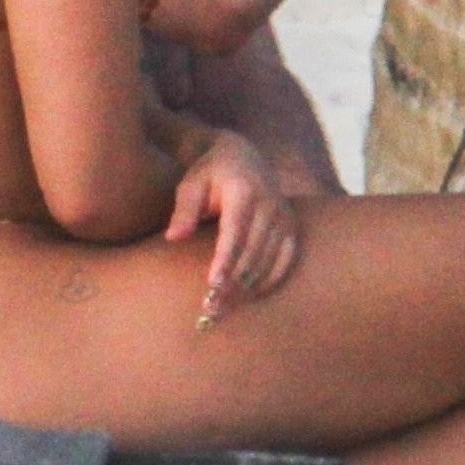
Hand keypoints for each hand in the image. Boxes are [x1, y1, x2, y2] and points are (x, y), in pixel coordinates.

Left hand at [165, 132, 300, 325]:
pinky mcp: (291, 228)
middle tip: (210, 309)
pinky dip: (268, 281)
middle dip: (232, 284)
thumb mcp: (191, 184)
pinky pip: (284, 262)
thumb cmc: (210, 173)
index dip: (225, 261)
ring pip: (268, 262)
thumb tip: (174, 237)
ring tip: (223, 309)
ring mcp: (284, 218)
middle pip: (251, 253)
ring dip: (246, 289)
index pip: (235, 233)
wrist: (243, 156)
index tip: (213, 285)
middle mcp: (270, 205)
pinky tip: (249, 296)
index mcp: (244, 192)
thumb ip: (183, 209)